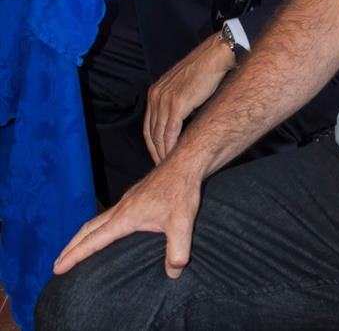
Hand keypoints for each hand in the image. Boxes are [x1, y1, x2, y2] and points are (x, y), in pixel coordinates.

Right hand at [54, 156, 201, 279]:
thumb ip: (177, 250)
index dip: (75, 255)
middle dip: (72, 247)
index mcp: (126, 216)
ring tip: (76, 248)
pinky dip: (99, 225)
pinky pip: (110, 214)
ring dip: (84, 235)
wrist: (186, 161)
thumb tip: (172, 272)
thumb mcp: (182, 223)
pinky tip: (108, 229)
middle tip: (57, 263)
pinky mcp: (136, 195)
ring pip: (98, 220)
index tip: (58, 267)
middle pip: (88, 229)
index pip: (94, 240)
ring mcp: (128, 199)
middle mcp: (122, 207)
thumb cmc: (182, 190)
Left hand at [144, 33, 235, 164]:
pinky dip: (171, 147)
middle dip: (156, 152)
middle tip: (164, 166)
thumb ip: (178, 101)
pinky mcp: (177, 103)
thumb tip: (182, 122)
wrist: (216, 54)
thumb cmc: (206, 69)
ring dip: (163, 153)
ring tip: (170, 166)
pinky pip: (170, 132)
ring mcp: (165, 99)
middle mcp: (156, 95)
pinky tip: (176, 155)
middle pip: (151, 132)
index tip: (159, 156)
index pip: (149, 125)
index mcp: (156, 91)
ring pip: (159, 135)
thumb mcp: (185, 85)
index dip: (152, 144)